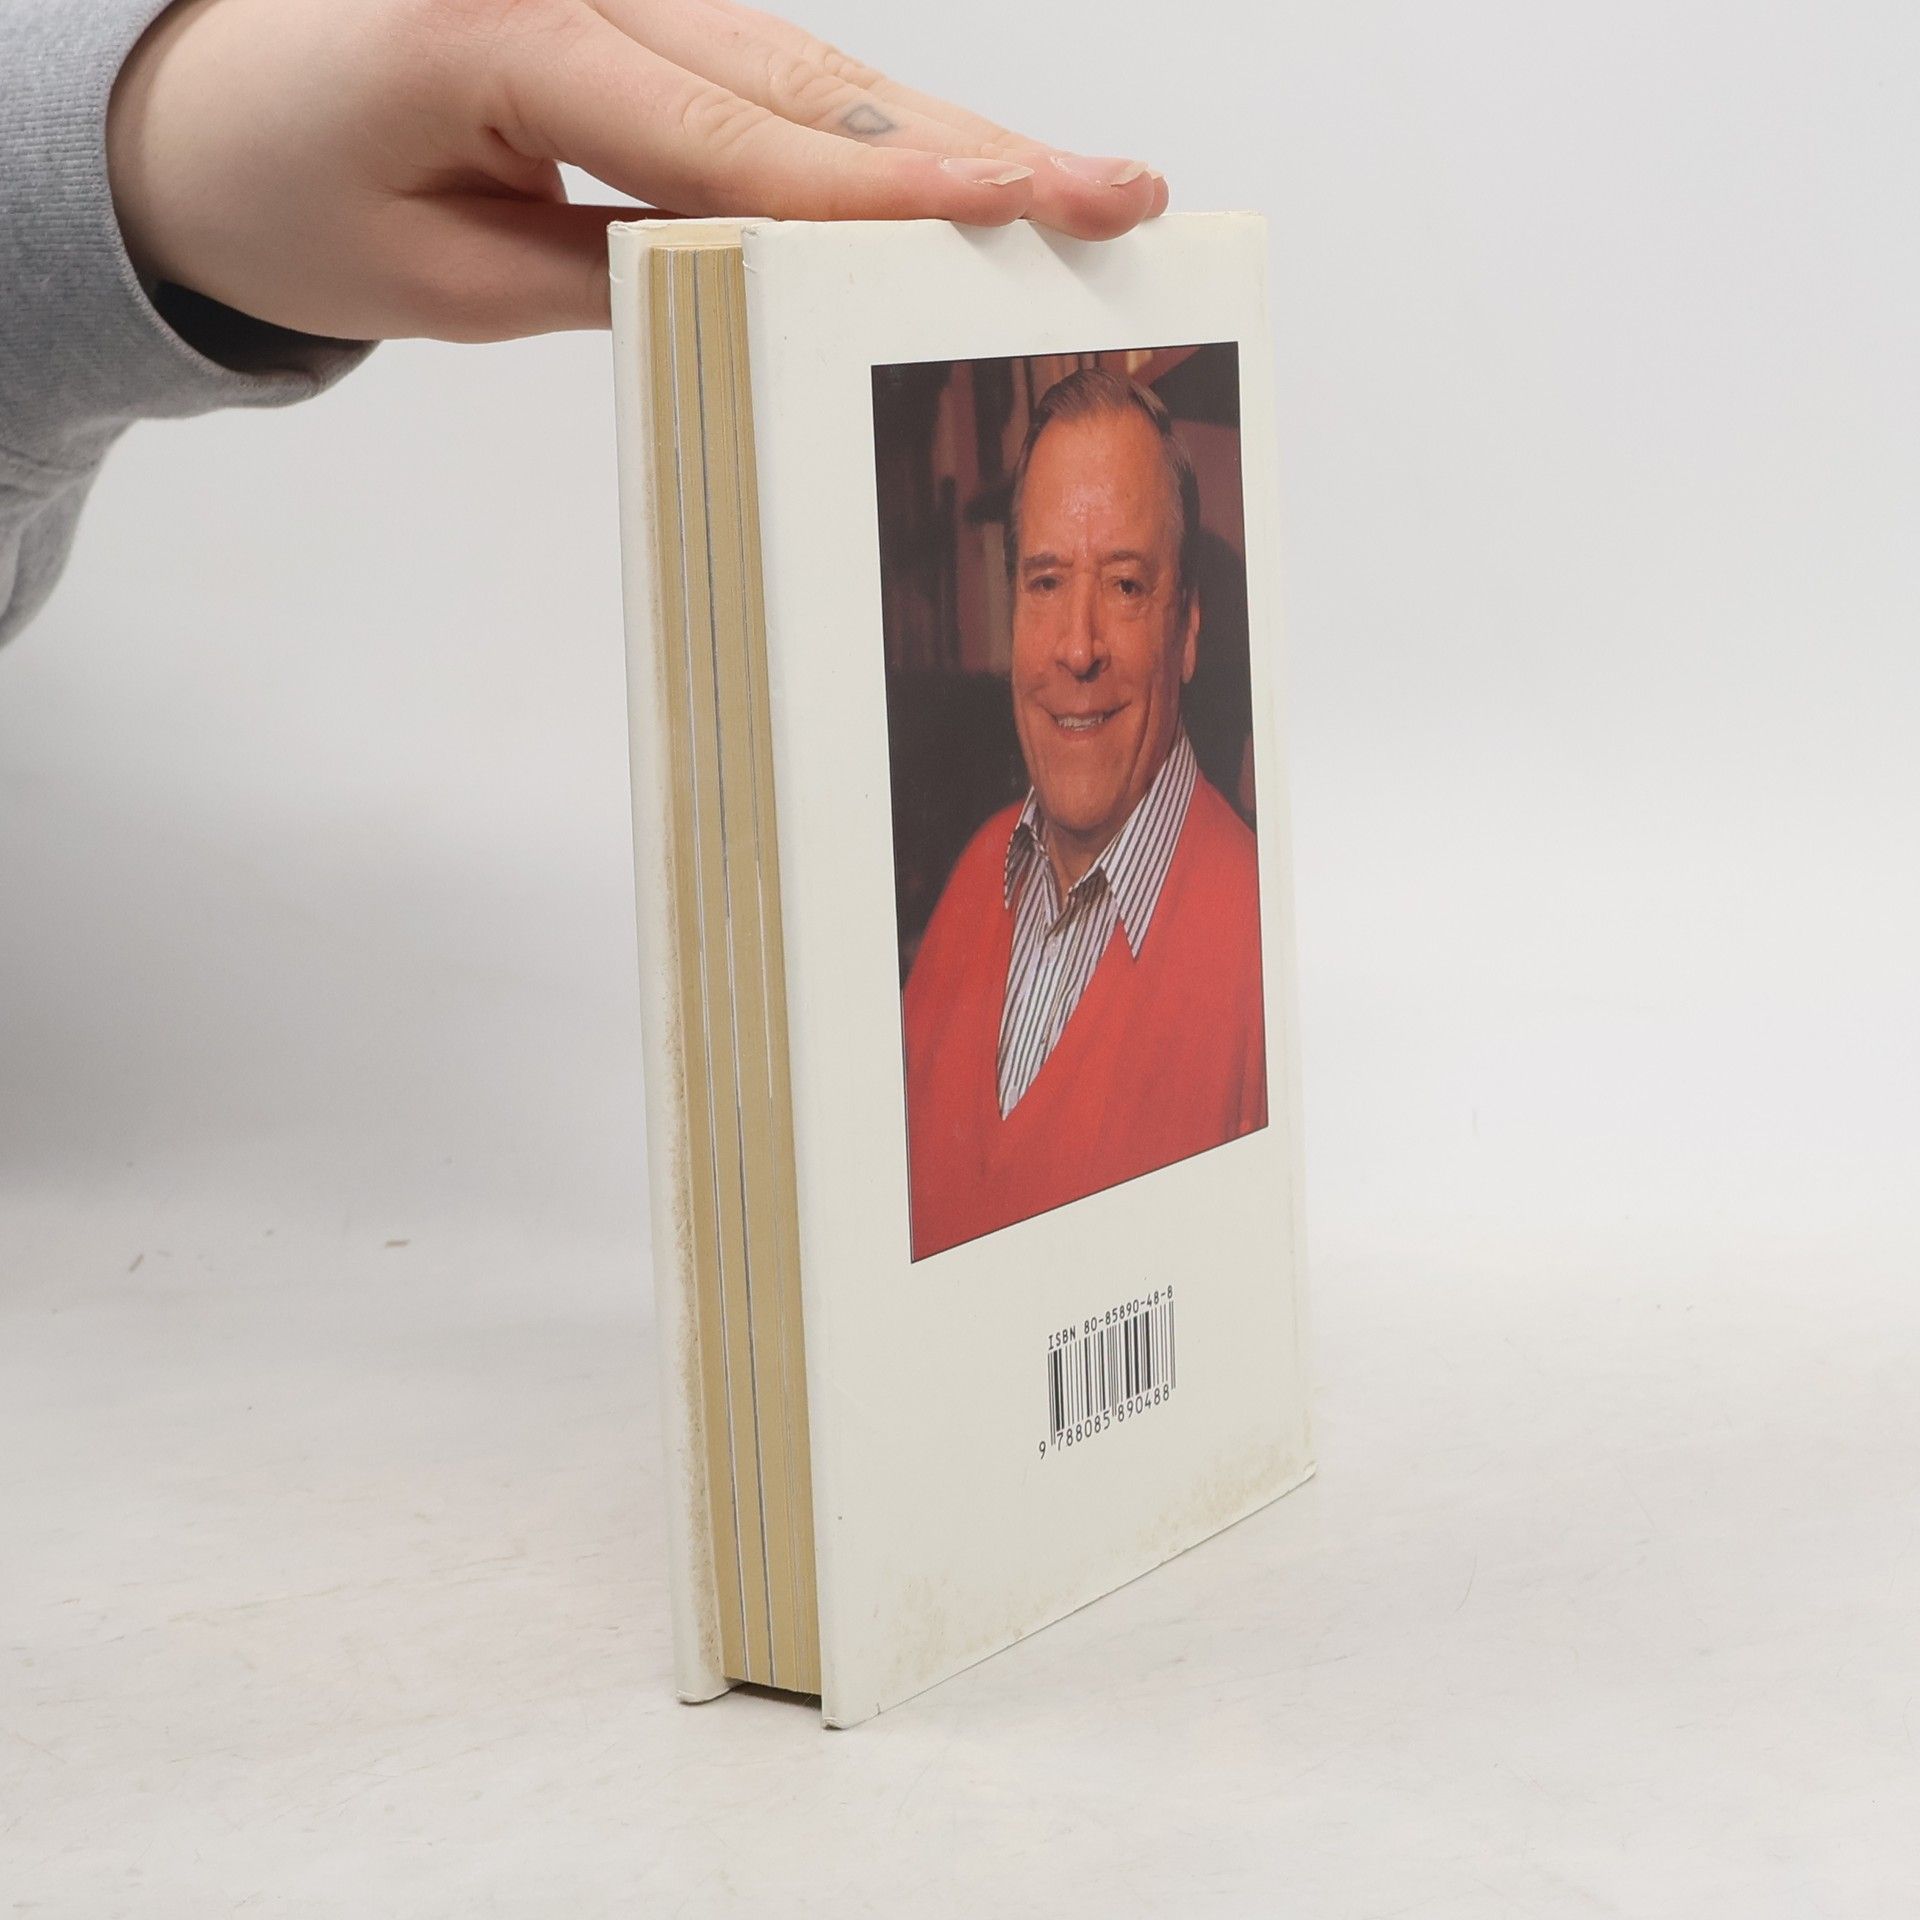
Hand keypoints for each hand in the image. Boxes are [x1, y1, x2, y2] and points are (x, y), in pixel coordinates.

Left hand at [106, 0, 1167, 343]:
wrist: (197, 118)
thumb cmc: (291, 197)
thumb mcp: (441, 277)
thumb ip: (610, 270)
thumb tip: (766, 278)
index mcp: (500, 25)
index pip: (726, 133)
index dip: (876, 189)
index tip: (1010, 215)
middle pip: (806, 79)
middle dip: (970, 148)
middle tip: (1115, 191)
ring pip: (810, 72)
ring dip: (949, 141)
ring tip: (1079, 191)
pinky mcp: (634, 21)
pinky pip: (770, 81)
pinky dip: (874, 138)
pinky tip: (971, 176)